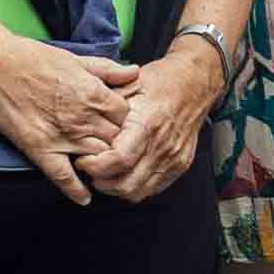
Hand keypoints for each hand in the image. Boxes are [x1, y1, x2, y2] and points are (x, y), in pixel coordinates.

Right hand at [0, 29, 137, 201]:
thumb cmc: (33, 58)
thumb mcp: (76, 58)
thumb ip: (107, 70)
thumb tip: (134, 73)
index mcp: (94, 94)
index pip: (126, 118)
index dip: (124, 122)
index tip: (117, 124)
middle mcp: (83, 118)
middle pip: (116, 141)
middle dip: (117, 144)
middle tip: (112, 147)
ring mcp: (62, 136)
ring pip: (96, 160)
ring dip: (101, 166)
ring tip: (101, 169)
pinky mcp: (40, 149)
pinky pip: (63, 177)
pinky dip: (76, 190)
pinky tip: (84, 198)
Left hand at [85, 41, 223, 199]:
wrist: (195, 83)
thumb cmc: (161, 82)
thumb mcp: (126, 84)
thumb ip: (104, 105)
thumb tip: (79, 122)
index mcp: (147, 123)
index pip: (118, 159)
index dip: (95, 166)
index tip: (84, 159)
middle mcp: (162, 144)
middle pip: (126, 183)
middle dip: (101, 182)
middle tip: (90, 169)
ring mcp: (173, 158)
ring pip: (138, 191)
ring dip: (116, 188)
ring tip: (105, 174)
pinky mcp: (180, 165)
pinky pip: (153, 189)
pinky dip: (135, 187)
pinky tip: (124, 174)